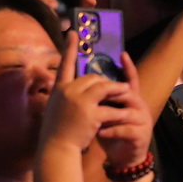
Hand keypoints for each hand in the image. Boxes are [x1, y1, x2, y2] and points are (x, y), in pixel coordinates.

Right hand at [41, 31, 118, 153]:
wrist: (56, 149)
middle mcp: (68, 91)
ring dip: (117, 90)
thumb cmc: (57, 131)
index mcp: (59, 89)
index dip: (70, 48)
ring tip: (127, 92)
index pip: (65, 64)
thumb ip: (64, 95)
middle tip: (116, 88)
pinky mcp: (91, 114)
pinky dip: (119, 110)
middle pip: (93, 77)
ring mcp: (79, 102)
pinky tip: (126, 113)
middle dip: (106, 82)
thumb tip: (73, 84)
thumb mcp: (56, 107)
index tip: (74, 32)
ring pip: (104, 87)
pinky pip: (110, 107)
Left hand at [96, 51, 153, 167]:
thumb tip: (80, 83)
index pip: (131, 80)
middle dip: (111, 92)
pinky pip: (125, 130)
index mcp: (131, 99)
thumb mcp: (104, 114)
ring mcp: (142, 121)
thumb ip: (99, 100)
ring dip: (108, 114)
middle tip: (94, 94)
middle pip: (127, 93)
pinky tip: (99, 133)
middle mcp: (139, 106)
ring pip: (126, 111)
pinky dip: (111, 131)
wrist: (123, 158)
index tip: (122, 53)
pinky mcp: (140, 135)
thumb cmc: (112, 133)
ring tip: (93, 116)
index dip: (128, 67)